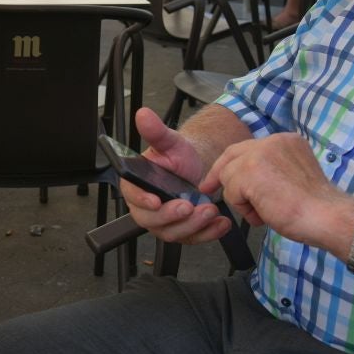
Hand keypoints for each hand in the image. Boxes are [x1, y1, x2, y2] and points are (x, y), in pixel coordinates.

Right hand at [120, 109, 229, 245]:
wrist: (194, 168)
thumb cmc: (177, 157)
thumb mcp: (169, 141)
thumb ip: (156, 131)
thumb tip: (143, 115)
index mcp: (136, 186)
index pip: (133, 197)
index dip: (142, 200)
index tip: (156, 199)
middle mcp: (146, 208)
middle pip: (152, 221)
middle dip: (172, 216)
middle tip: (190, 206)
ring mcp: (164, 223)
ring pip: (173, 233)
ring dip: (193, 225)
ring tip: (210, 210)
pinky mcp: (182, 231)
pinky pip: (192, 238)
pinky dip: (208, 233)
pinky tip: (221, 224)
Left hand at [199, 132, 352, 250]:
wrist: (326, 216)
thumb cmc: (314, 208)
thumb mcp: (292, 177)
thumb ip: (272, 171)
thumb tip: (245, 179)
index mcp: (286, 140)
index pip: (249, 147)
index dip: (232, 163)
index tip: (219, 176)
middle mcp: (273, 141)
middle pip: (233, 154)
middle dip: (219, 174)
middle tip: (208, 188)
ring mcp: (261, 153)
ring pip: (230, 176)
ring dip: (242, 200)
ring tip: (266, 212)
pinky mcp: (250, 170)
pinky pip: (231, 191)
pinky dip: (243, 208)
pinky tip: (264, 214)